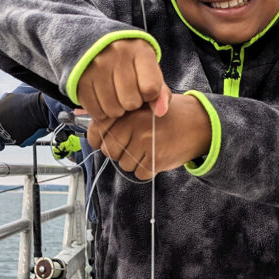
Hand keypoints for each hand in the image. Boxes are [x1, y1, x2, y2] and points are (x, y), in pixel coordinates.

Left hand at [0, 91, 49, 145]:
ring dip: (13, 130)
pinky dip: (22, 135)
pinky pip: (19, 138)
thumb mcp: (6, 98)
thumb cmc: (22, 102)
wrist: (36, 110)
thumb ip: (0, 105)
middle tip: (13, 119)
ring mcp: (7, 136)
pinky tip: (28, 127)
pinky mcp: (18, 141)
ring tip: (23, 121)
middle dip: (4, 125)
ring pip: (9, 135)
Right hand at [78, 39, 171, 147]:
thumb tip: (160, 112)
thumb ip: (160, 92)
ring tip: (114, 94)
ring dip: (116, 109)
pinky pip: (95, 111)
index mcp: (139, 50)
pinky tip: (102, 97)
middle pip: (131, 102)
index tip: (143, 87)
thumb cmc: (128, 61)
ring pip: (113, 110)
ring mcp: (95, 66)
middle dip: (131, 103)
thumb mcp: (148, 69)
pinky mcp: (80, 79)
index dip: (149, 95)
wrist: (93, 44)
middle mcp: (116, 55)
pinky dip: (100, 111)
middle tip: (126, 91)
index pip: (151, 88)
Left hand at [86, 93, 210, 179]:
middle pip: (109, 151)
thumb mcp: (141, 105)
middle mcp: (135, 126)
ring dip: (133, 160)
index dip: (98, 138)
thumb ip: (113, 111)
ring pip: (124, 164)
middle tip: (132, 143)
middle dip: (118, 150)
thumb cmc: (168, 114)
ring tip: (147, 148)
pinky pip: (139, 173)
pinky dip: (146, 169)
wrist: (199, 124)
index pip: (97, 131)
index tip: (105, 139)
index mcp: (128, 111)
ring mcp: (146, 144)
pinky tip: (154, 157)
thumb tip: (78, 115)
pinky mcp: (156, 160)